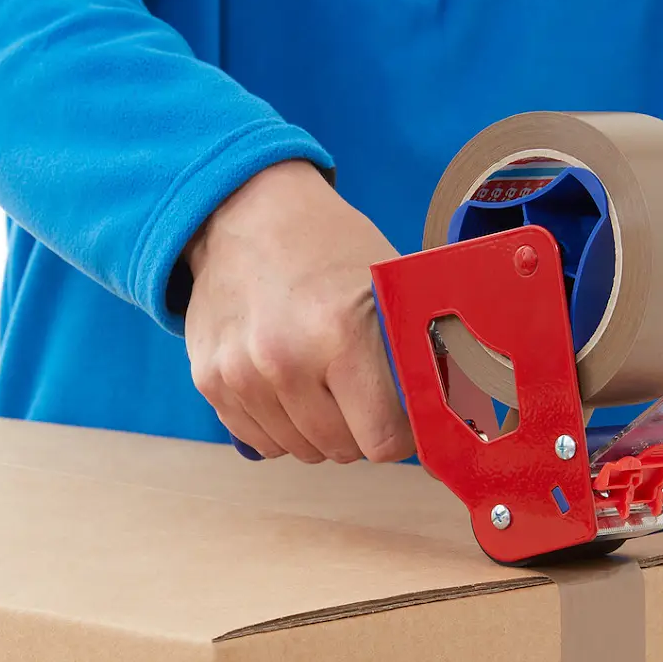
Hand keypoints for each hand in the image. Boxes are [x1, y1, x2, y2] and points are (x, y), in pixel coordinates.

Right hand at [182, 160, 413, 463]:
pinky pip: (258, 439)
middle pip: (340, 449)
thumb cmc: (327, 246)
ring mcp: (240, 374)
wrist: (246, 211)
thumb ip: (415, 352)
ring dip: (317, 429)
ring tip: (321, 381)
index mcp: (340, 334)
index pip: (382, 439)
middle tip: (361, 391)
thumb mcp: (386, 285)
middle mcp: (284, 360)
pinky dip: (278, 425)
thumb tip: (453, 421)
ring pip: (298, 450)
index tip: (402, 418)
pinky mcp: (209, 380)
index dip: (400, 434)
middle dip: (359, 429)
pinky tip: (285, 384)